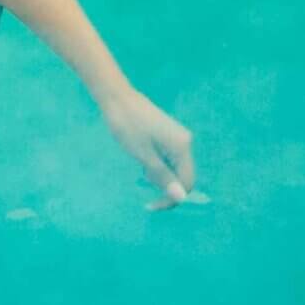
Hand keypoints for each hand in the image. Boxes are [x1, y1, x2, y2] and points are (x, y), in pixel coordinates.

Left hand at [99, 88, 195, 209]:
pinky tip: (143, 156)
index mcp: (182, 148)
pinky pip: (169, 157)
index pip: (186, 183)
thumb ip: (164, 178)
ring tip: (140, 164)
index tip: (150, 205)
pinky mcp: (169, 134)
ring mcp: (178, 137)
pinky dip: (157, 164)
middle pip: (182, 176)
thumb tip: (181, 198)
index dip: (171, 198)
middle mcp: (185, 142)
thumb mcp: (145, 157)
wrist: (118, 99)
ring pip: (175, 167)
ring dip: (160, 174)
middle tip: (142, 179)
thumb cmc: (128, 128)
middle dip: (165, 185)